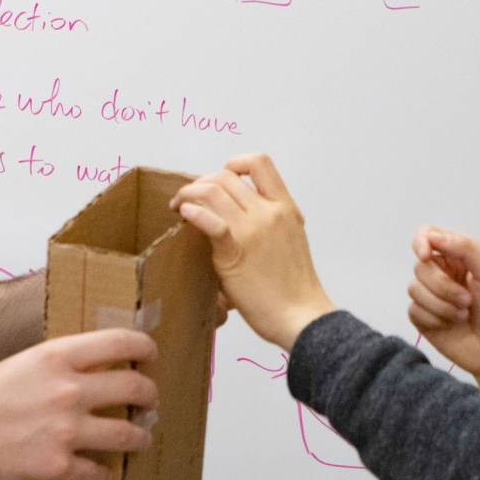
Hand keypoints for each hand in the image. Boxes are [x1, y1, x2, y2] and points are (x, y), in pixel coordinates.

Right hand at [0, 329, 157, 479]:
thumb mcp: (25, 362)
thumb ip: (61, 365)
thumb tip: (93, 368)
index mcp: (59, 357)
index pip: (121, 342)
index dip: (144, 347)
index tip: (150, 354)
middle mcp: (69, 390)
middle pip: (135, 387)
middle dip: (150, 395)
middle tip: (150, 401)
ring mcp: (66, 429)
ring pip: (128, 434)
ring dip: (140, 437)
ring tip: (139, 439)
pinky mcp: (56, 465)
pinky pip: (96, 473)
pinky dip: (101, 475)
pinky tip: (99, 474)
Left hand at [170, 154, 336, 350]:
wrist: (301, 316)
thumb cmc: (294, 288)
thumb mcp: (290, 241)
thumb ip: (268, 225)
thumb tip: (238, 223)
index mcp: (285, 208)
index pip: (260, 163)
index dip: (235, 163)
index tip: (222, 177)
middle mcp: (269, 212)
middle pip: (226, 176)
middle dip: (201, 182)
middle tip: (188, 199)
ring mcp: (253, 230)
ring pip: (212, 191)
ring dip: (188, 194)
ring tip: (178, 208)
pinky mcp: (236, 251)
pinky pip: (209, 220)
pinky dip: (192, 212)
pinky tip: (183, 216)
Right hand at [408, 227, 479, 423]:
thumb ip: (466, 248)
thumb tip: (433, 237)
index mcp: (457, 256)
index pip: (428, 235)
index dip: (421, 242)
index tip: (426, 256)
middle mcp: (441, 273)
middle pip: (420, 266)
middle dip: (443, 286)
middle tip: (468, 301)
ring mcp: (430, 296)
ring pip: (414, 288)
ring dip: (441, 305)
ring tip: (463, 314)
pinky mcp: (422, 317)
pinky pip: (413, 309)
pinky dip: (433, 318)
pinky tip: (450, 325)